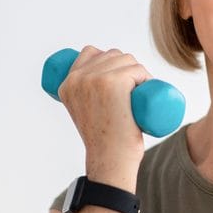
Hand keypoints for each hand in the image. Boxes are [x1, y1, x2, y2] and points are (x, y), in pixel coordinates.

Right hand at [58, 46, 152, 186]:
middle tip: (134, 92)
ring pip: (127, 60)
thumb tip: (95, 92)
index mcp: (66, 83)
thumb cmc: (102, 140)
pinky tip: (145, 89)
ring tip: (139, 94)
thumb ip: (84, 100)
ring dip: (139, 72)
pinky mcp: (114, 82)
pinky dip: (145, 76)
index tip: (120, 81)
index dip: (109, 62)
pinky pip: (137, 69)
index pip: (90, 53)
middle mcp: (78, 78)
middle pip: (111, 54)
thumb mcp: (83, 113)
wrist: (110, 159)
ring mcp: (95, 79)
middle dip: (127, 67)